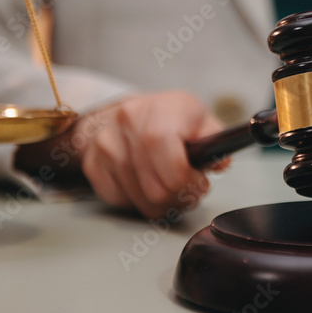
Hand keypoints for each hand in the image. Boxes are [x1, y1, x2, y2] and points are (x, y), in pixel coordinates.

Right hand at [76, 91, 226, 217]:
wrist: (131, 112)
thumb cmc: (172, 119)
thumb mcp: (201, 120)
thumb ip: (215, 142)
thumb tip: (220, 163)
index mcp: (161, 108)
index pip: (170, 159)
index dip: (186, 180)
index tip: (199, 183)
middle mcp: (128, 121)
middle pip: (154, 187)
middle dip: (178, 198)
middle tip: (188, 192)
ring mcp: (105, 143)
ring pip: (138, 199)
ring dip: (161, 204)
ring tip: (171, 190)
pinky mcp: (92, 163)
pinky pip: (119, 200)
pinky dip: (138, 201)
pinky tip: (148, 185)